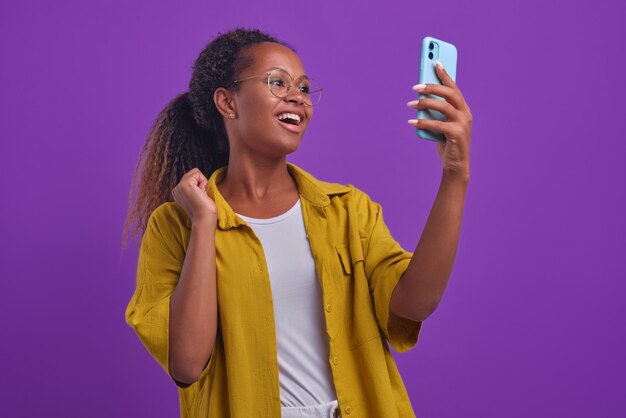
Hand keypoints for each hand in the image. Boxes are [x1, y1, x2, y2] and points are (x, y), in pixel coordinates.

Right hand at [171, 168, 217, 223]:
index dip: (199, 185)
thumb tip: (198, 177)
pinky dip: (203, 182)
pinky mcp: (185, 184)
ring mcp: (179, 186)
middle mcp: (176, 189)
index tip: (199, 198)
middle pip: (192, 173)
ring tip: (201, 194)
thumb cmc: (205, 209)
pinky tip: (201, 193)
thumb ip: (194, 187)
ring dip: (202, 182)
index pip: (191, 178)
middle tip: (200, 196)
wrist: (204, 217)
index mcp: (178, 192)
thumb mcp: (196, 196)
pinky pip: (198, 174)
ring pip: (195, 172)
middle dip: (201, 182)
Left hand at [408, 61, 472, 179]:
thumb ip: (436, 112)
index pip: (454, 87)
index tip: (435, 62)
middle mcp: (465, 113)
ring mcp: (463, 123)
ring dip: (425, 103)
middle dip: (432, 87)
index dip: (445, 74)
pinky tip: (412, 121)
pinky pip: (437, 124)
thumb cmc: (447, 142)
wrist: (455, 165)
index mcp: (463, 108)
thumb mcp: (441, 123)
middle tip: (416, 86)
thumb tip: (421, 97)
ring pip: (444, 107)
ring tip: (411, 104)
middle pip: (449, 94)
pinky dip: (423, 122)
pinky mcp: (456, 134)